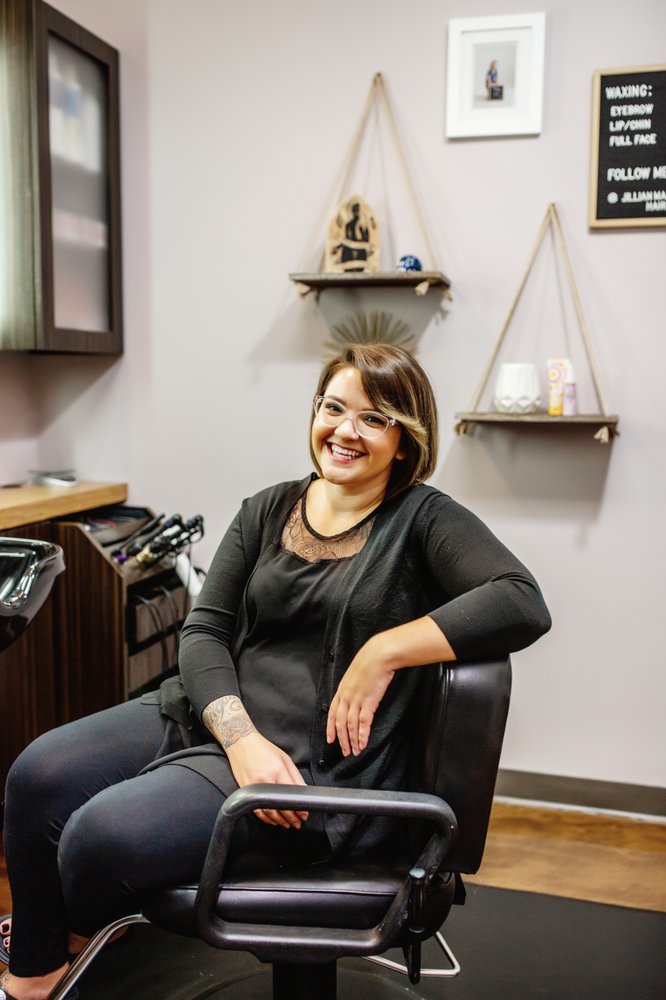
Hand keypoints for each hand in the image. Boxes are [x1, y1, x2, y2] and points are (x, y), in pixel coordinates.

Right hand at [224, 731, 308, 828]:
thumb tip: (304, 791)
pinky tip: (273, 820)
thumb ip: (296, 777)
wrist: (241, 742)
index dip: (300, 809)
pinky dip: (265, 818)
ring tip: (287, 824)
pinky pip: (256, 810)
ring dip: (279, 821)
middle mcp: (265, 781)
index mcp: (277, 772)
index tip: (305, 814)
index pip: (292, 796)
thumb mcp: (285, 759)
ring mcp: (253, 788)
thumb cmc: (264, 749)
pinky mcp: (245, 791)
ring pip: (268, 812)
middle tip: (298, 823)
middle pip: (280, 807)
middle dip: (291, 818)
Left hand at [326, 637, 394, 756]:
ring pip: (350, 725)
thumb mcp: (355, 675)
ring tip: (356, 751)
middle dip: (342, 739)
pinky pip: (363, 722)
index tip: (330, 740)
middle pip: (340, 723)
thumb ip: (352, 687)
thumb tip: (354, 697)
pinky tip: (363, 743)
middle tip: (345, 751)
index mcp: (341, 690)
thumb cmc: (369, 663)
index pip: (332, 713)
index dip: (330, 728)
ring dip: (352, 740)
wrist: (379, 656)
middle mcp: (346, 697)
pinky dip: (362, 735)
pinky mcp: (368, 702)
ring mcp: (356, 700)